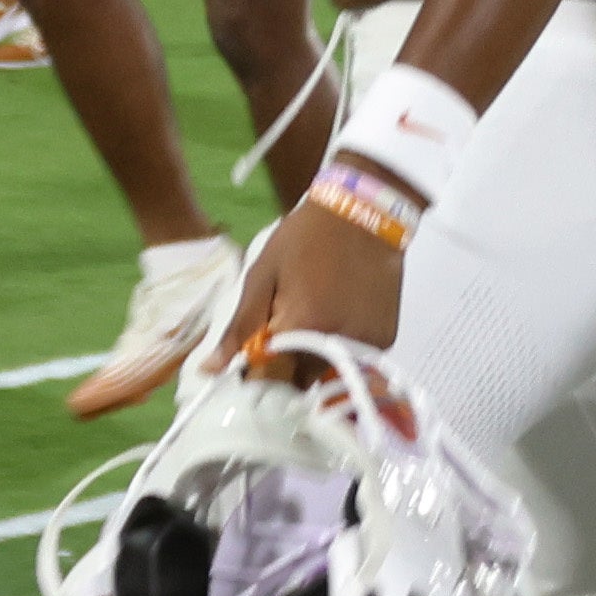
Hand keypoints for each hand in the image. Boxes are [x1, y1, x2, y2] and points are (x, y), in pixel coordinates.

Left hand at [109, 192, 404, 415]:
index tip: (253, 358)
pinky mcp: (386, 338)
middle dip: (287, 367)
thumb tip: (209, 370)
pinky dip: (340, 349)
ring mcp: (367, 344)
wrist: (366, 213)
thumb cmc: (305, 238)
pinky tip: (337, 317)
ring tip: (312, 319)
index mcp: (303, 330)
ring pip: (329, 372)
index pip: (272, 382)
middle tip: (283, 332)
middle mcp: (338, 346)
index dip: (258, 373)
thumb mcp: (262, 276)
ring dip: (314, 360)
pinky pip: (354, 360)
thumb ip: (240, 327)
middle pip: (302, 382)